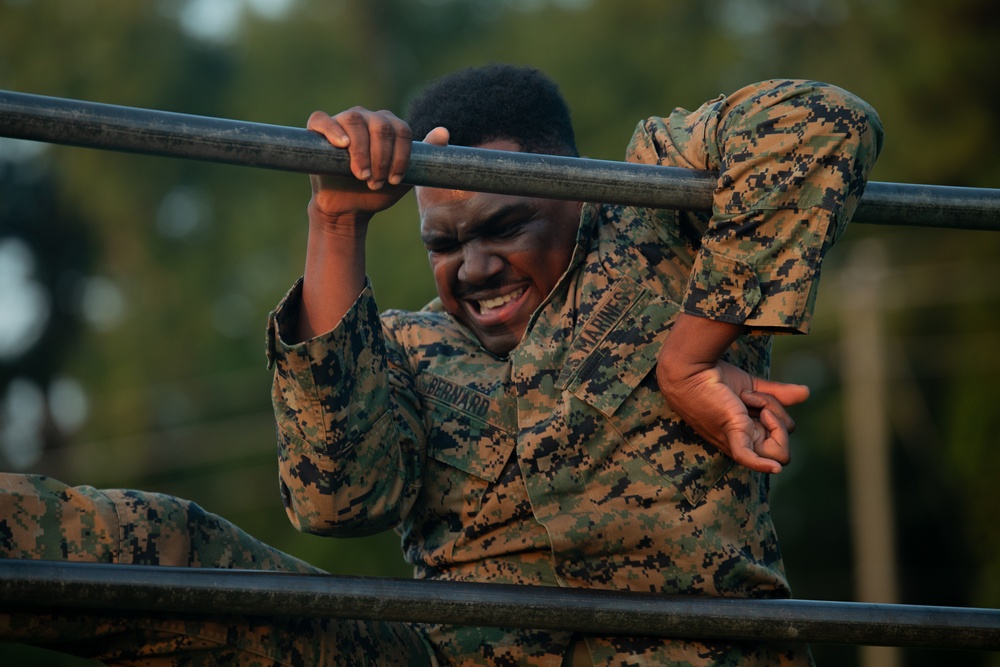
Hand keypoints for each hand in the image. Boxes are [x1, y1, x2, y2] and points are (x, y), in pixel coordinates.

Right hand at [306, 107, 449, 223]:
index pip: (401, 130)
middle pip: (380, 126)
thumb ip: (425, 154)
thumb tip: (443, 132)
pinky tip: (342, 145)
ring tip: (361, 175)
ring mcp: (342, 121)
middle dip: (381, 157)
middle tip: (376, 181)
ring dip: (361, 151)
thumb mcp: (405, 175)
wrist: (349, 208)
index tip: (395, 180)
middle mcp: (367, 118)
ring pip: (354, 121)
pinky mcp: (318, 131)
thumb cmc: (377, 190)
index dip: (400, 156)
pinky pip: (322, 120)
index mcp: (388, 125)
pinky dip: (332, 129)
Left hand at [656, 358, 808, 473]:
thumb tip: (806, 393)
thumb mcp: (751, 388)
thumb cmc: (715, 378)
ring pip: (776, 436)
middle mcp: (745, 441)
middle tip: (749, 396)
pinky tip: (773, 468)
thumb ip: (778, 394)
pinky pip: (748, 458)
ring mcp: (738, 440)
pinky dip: (762, 465)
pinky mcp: (730, 434)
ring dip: (770, 410)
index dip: (777, 412)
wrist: (691, 368)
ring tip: (744, 398)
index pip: (783, 432)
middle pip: (784, 435)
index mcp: (749, 432)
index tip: (753, 394)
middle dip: (776, 409)